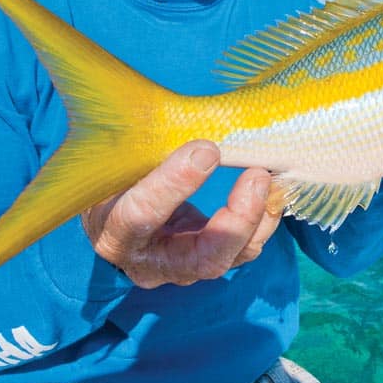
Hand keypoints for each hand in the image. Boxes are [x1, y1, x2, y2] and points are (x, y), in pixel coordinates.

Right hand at [81, 140, 280, 286]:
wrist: (110, 219)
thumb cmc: (109, 181)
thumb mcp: (112, 164)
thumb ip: (140, 149)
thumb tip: (176, 114)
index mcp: (113, 233)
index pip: (140, 217)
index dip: (173, 184)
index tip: (206, 149)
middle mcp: (150, 262)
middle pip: (202, 259)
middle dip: (237, 221)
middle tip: (257, 175)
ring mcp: (182, 268)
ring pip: (230, 258)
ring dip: (258, 218)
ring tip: (269, 177)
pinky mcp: (206, 261)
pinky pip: (243, 250)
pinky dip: (263, 220)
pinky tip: (273, 189)